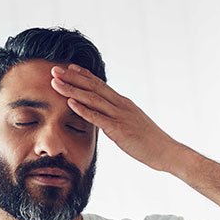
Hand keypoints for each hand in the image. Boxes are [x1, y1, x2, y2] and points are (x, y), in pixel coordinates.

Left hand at [51, 64, 179, 171]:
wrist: (166, 151)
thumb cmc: (150, 141)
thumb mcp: (132, 125)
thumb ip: (118, 118)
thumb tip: (105, 118)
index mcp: (123, 103)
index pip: (100, 85)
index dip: (83, 75)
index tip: (69, 67)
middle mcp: (121, 105)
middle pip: (93, 87)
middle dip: (72, 77)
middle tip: (54, 69)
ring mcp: (120, 116)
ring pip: (92, 99)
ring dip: (72, 90)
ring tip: (55, 82)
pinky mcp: (119, 129)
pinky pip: (98, 118)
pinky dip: (83, 109)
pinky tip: (70, 103)